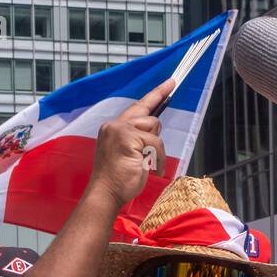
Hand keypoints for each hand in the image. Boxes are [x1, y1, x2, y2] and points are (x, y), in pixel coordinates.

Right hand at [87, 79, 173, 207]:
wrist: (106, 194)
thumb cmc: (118, 180)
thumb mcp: (130, 153)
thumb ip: (138, 138)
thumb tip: (154, 129)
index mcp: (113, 127)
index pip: (138, 106)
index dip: (156, 94)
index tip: (171, 83)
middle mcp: (114, 124)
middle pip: (149, 117)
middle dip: (153, 137)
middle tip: (144, 157)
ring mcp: (120, 129)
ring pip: (153, 127)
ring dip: (154, 149)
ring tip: (142, 164)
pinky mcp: (128, 137)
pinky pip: (155, 142)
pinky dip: (157, 158)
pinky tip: (150, 169)